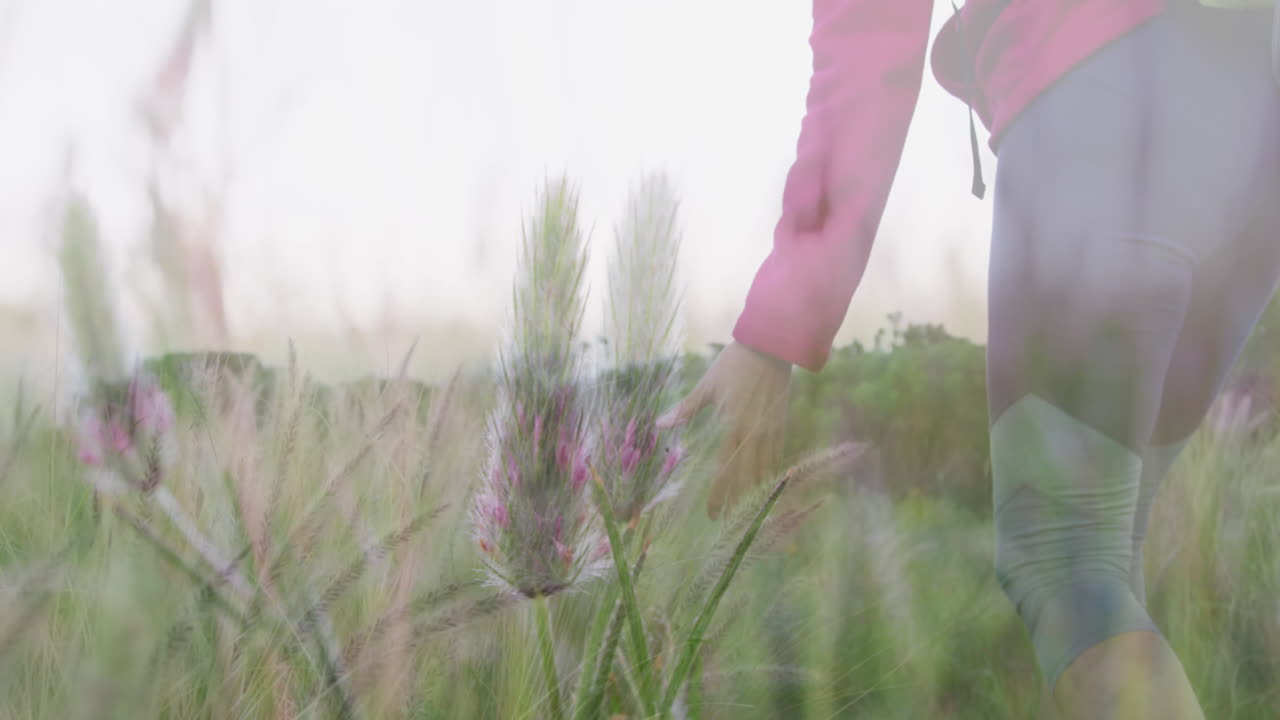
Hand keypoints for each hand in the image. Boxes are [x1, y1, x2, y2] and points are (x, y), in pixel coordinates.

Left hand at [656, 341, 791, 518]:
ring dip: (752, 490)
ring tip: (743, 509)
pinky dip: (769, 472)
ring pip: (763, 470)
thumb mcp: (707, 386)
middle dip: (734, 500)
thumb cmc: (735, 363)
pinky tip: (763, 482)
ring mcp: (770, 429)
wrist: (771, 346)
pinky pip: (776, 455)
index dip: (718, 495)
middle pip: (744, 477)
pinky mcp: (781, 422)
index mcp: (732, 426)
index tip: (711, 514)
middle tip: (725, 520)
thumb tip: (660, 424)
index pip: (724, 471)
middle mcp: (753, 434)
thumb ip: (686, 409)